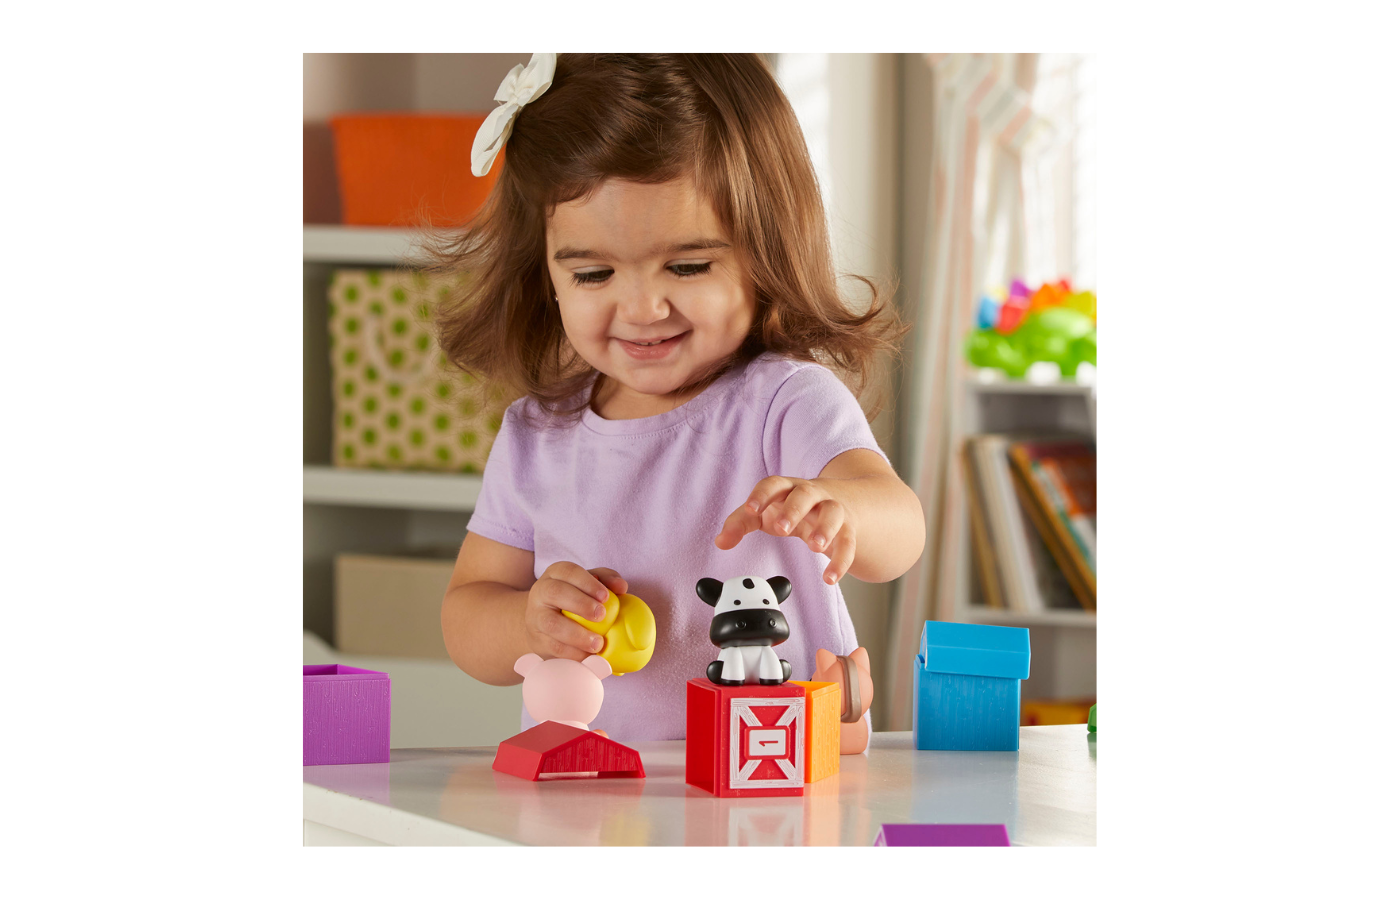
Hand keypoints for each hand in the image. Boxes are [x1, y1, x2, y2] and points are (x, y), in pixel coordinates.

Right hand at [525, 562, 628, 660]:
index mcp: (556, 574)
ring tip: (597, 643)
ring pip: (551, 623)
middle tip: (601, 615)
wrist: (543, 622)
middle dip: (580, 604)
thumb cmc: (573, 598)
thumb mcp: (588, 584)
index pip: (568, 571)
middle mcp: (541, 591)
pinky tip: (588, 655)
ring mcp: (536, 616)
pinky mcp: (537, 639)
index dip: (587, 582)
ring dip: (576, 634)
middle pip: (555, 592)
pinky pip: (553, 647)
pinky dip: (573, 652)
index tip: (605, 596)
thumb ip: (606, 580)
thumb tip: (621, 587)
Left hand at [714, 476, 855, 584]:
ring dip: (826, 528)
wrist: (845, 500)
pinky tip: (830, 578)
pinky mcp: (848, 529)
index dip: (762, 495)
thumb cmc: (794, 506)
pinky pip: (848, 542)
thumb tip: (720, 541)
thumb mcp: (766, 511)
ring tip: (815, 547)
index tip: (750, 509)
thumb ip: (740, 524)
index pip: (774, 484)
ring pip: (833, 512)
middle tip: (782, 529)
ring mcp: (833, 509)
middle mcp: (812, 494)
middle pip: (805, 494)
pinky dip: (841, 560)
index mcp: (787, 488)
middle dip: (794, 509)